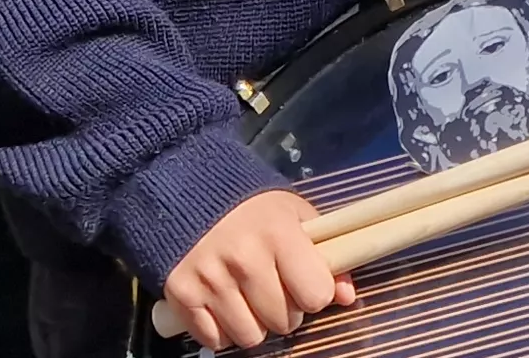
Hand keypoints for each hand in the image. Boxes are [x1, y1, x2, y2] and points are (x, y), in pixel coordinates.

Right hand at [161, 189, 346, 352]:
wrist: (185, 188)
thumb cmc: (247, 204)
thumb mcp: (292, 213)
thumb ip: (324, 252)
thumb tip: (347, 297)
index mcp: (278, 233)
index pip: (315, 295)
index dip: (314, 293)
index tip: (304, 283)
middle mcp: (244, 259)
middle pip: (282, 321)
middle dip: (283, 311)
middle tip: (272, 289)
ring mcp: (210, 279)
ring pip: (249, 337)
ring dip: (253, 324)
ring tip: (247, 297)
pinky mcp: (181, 294)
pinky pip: (214, 340)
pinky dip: (221, 330)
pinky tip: (222, 304)